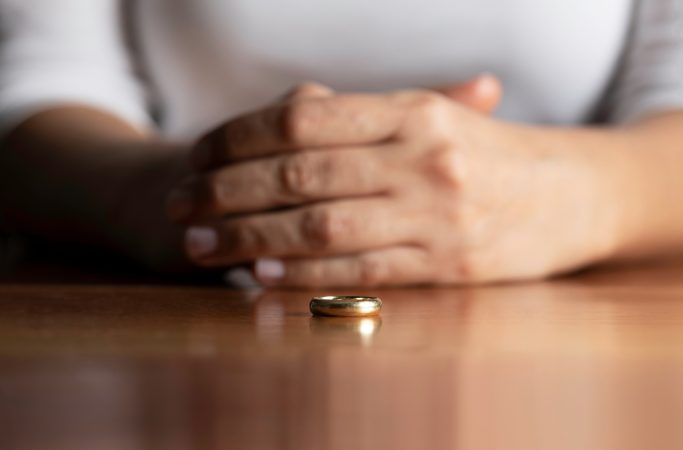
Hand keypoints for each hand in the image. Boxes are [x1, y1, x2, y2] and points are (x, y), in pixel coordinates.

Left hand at [167, 75, 612, 285]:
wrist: (570, 194)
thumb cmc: (487, 153)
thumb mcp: (432, 116)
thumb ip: (362, 116)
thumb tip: (289, 109)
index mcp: (412, 110)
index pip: (303, 120)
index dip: (238, 137)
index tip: (198, 155)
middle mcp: (421, 158)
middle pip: (300, 175)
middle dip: (227, 192)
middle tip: (181, 205)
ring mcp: (434, 214)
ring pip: (321, 226)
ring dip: (251, 239)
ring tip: (202, 246)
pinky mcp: (445, 266)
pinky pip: (360, 272)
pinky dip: (305, 276)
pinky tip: (262, 276)